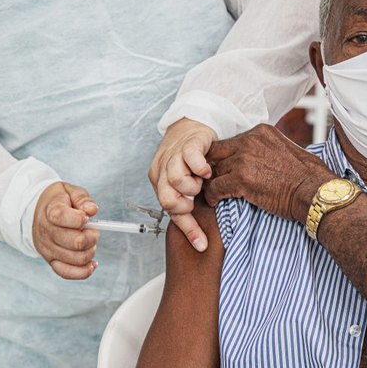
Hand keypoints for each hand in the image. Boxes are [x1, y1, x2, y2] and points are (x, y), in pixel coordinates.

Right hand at [33, 182, 99, 278]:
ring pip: (77, 259)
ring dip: (90, 251)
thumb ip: (82, 198)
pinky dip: (84, 271)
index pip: (64, 218)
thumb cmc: (59, 202)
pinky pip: (67, 273)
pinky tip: (91, 263)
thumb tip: (92, 210)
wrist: (34, 212)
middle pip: (76, 242)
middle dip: (92, 236)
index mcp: (50, 212)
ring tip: (89, 242)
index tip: (86, 216)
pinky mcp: (50, 261)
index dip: (81, 218)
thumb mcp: (69, 191)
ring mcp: (47, 249)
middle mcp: (46, 233)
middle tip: (92, 230)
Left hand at [149, 118, 216, 251]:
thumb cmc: (190, 155)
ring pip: (176, 181)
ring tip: (202, 182)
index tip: (201, 244)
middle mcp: (162, 169)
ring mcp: (174, 155)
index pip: (169, 211)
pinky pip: (191, 159)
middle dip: (184, 206)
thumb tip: (200, 232)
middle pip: (166, 199)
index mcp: (159, 181)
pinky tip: (207, 171)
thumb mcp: (186, 181)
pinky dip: (200, 168)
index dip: (187, 230)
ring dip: (193, 186)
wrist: (192, 123)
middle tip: (196, 201)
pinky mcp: (189, 143)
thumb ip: (187, 201)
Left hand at [205, 124, 336, 221]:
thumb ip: (268, 148)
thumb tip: (260, 157)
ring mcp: (244, 159)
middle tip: (211, 180)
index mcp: (261, 132)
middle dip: (212, 166)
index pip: (231, 141)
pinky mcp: (240, 179)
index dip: (225, 157)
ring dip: (211, 182)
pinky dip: (212, 196)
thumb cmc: (307, 176)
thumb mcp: (287, 149)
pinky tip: (214, 202)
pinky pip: (215, 187)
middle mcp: (250, 140)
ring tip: (212, 193)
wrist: (314, 191)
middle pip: (217, 152)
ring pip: (213, 170)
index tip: (223, 169)